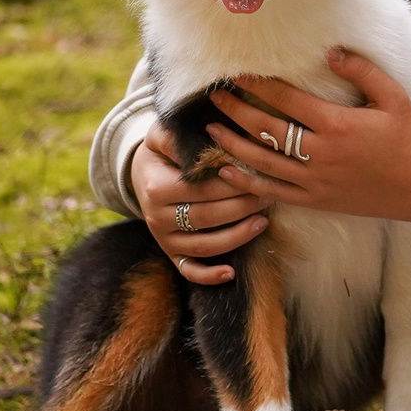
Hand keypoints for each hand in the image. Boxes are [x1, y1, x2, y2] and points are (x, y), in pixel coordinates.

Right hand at [132, 120, 269, 284]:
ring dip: (236, 237)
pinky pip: (189, 270)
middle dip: (242, 207)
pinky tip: (232, 272)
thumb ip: (178, 136)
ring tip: (263, 222)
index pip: (201, 190)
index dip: (231, 183)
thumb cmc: (162, 150)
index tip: (257, 173)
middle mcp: (157, 217)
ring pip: (204, 246)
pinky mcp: (171, 253)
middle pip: (207, 217)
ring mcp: (164, 239)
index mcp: (156, 187)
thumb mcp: (162, 134)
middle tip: (269, 194)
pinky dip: (209, 276)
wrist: (141, 174)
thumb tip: (207, 138)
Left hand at [207, 49, 410, 229]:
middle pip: (265, 128)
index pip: (285, 100)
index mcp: (336, 124)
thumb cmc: (406, 138)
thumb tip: (330, 52)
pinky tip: (226, 171)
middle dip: (235, 110)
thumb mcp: (392, 96)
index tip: (237, 74)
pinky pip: (272, 191)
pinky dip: (247, 182)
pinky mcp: (315, 200)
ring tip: (212, 129)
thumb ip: (361, 70)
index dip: (257, 85)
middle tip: (215, 97)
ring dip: (233, 144)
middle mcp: (320, 152)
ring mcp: (315, 179)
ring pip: (262, 162)